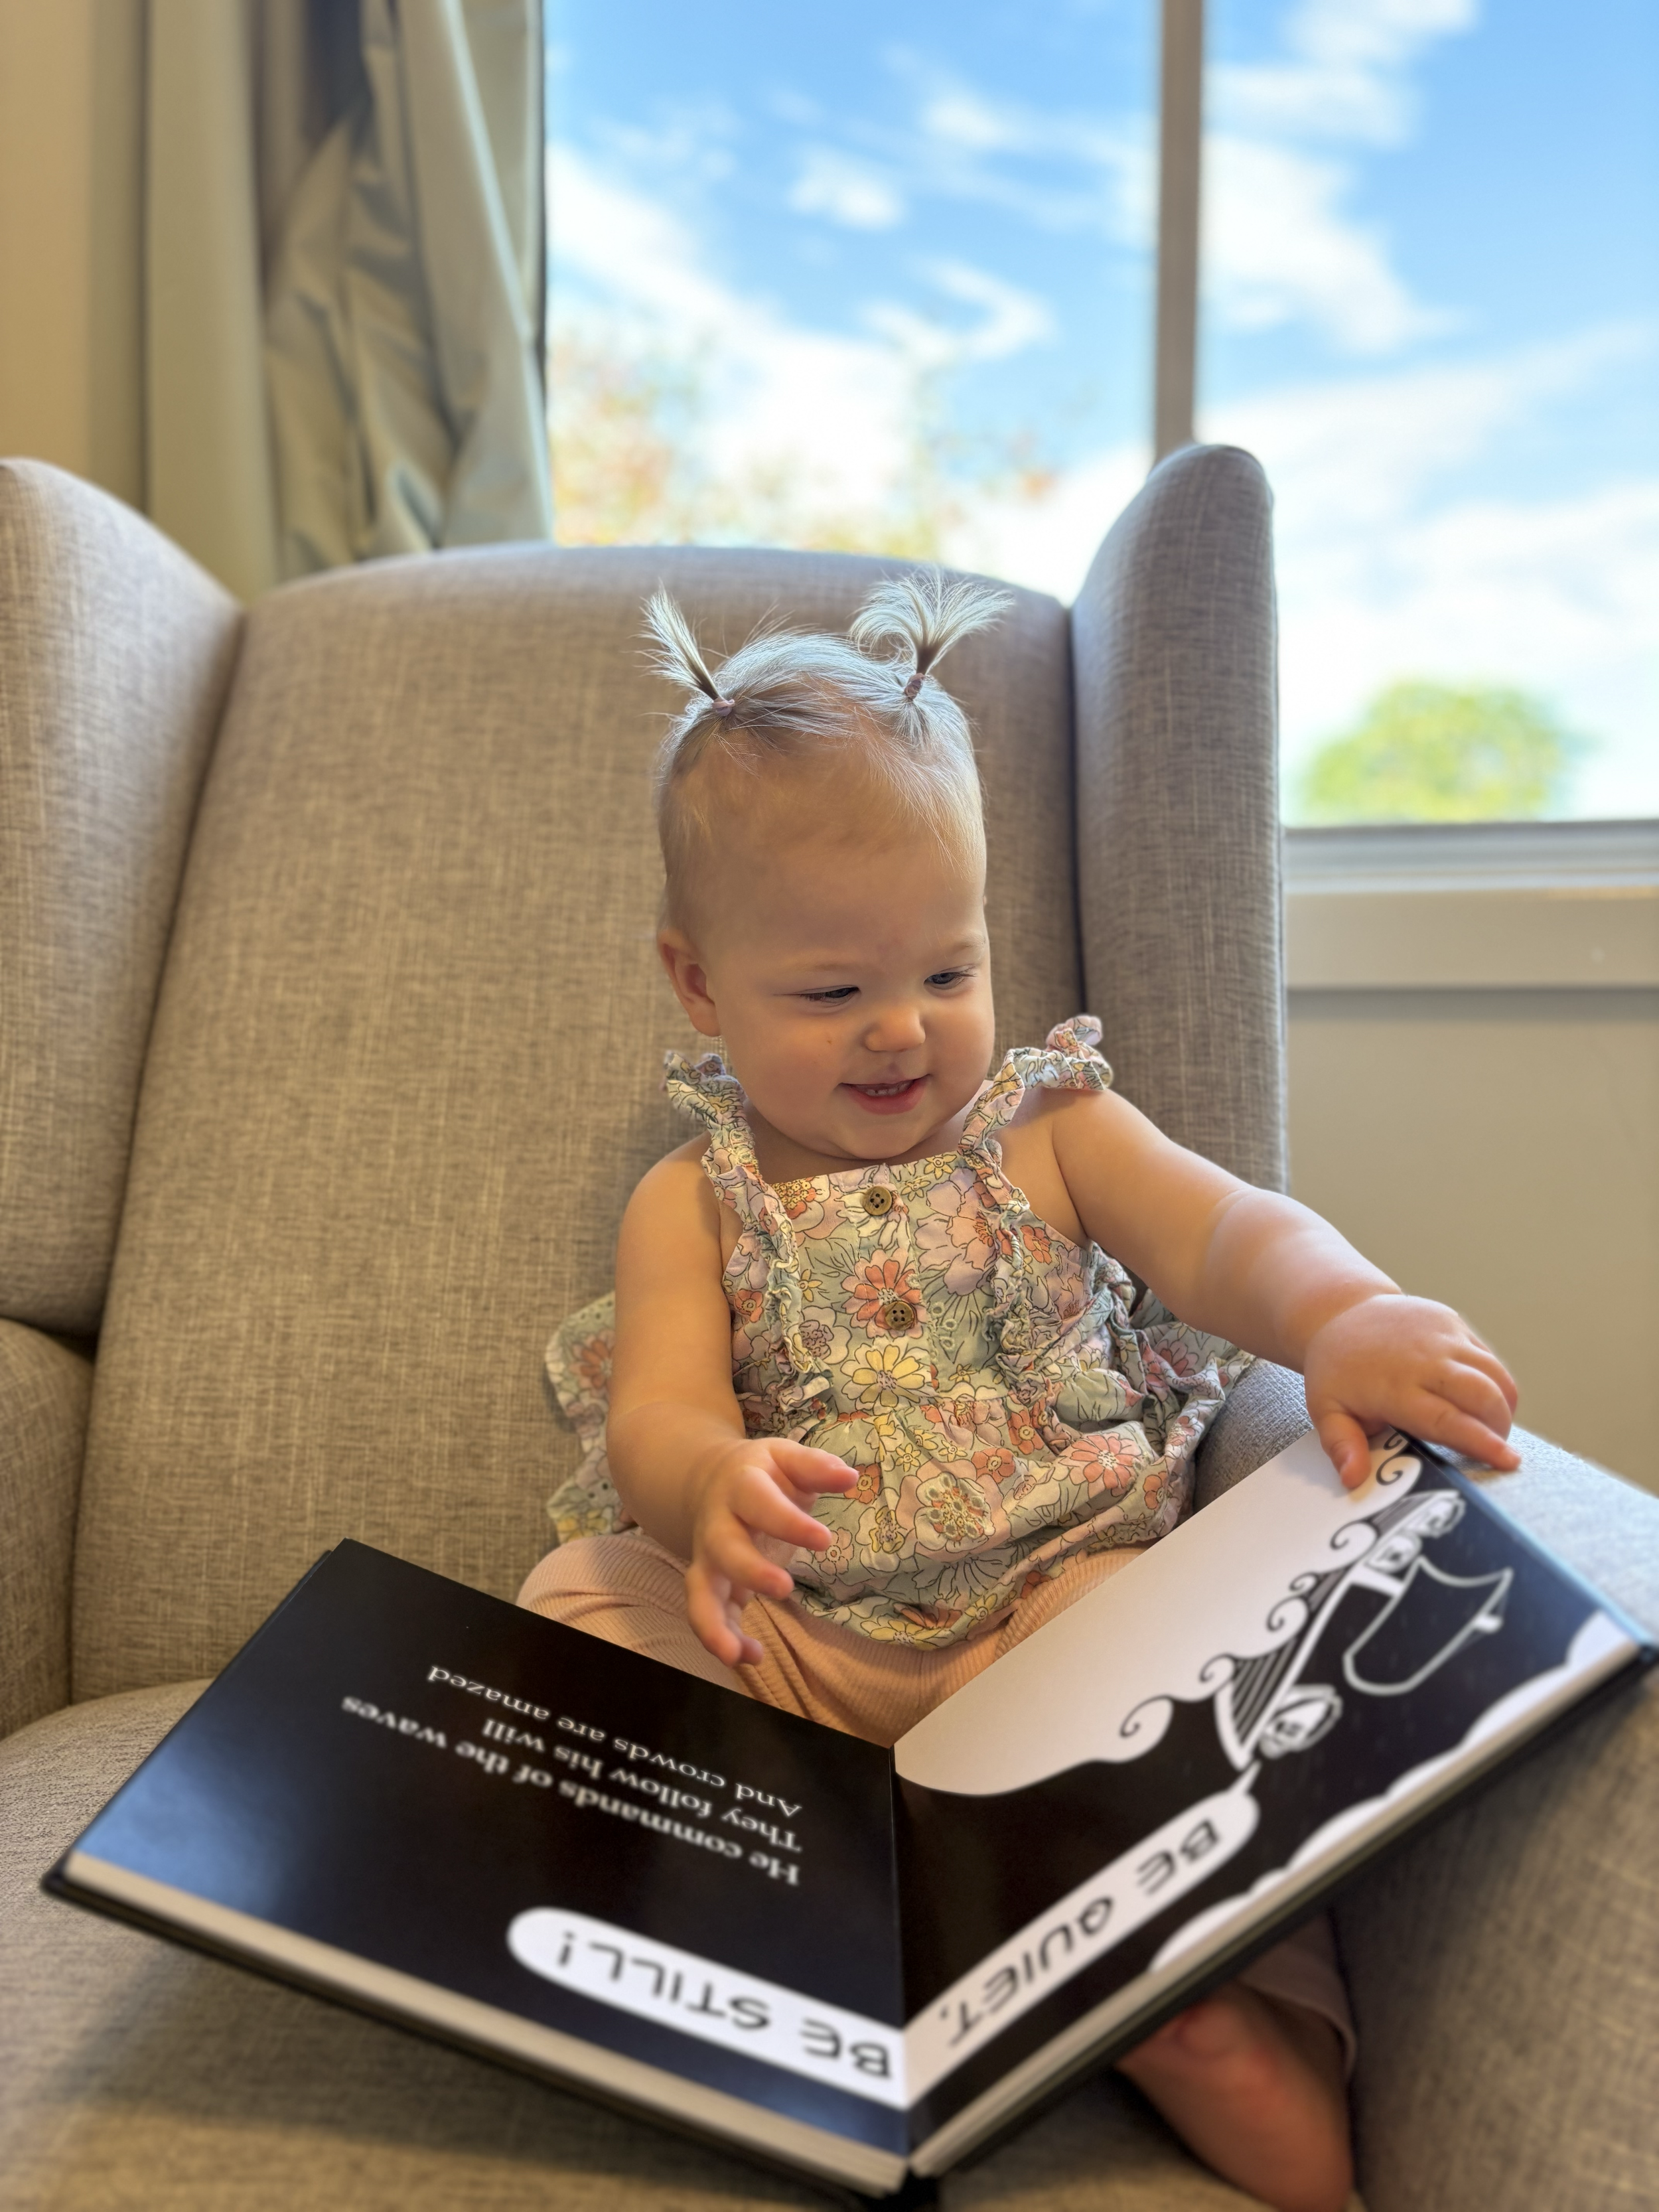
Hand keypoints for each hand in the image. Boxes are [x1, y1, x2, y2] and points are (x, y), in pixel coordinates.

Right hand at [684, 1439, 857, 1666]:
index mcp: (741, 1486)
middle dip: (749, 1571)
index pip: (759, 1502)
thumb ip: (816, 1467)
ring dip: (713, 1624)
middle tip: (784, 1589)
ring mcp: (709, 1557)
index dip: (788, 1522)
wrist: (712, 1480)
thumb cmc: (764, 1473)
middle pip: (723, 1548)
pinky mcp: (711, 1584)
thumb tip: (850, 1477)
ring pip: (700, 1590)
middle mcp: (717, 1524)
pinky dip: (722, 1638)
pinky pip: (708, 1613)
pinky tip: (751, 1657)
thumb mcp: (786, 1459)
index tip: (825, 1541)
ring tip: (738, 1654)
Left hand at [1303, 1293, 1518, 1488]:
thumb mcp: (1325, 1410)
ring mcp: (1442, 1335)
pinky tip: (1483, 1402)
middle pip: (1482, 1394)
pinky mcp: (1453, 1323)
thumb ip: (1342, 1445)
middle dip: (1499, 1426)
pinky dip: (1497, 1383)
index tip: (1507, 1460)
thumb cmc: (1336, 1369)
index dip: (1480, 1441)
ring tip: (1492, 1429)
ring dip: (1503, 1406)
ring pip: (1494, 1373)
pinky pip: (1488, 1357)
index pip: (1446, 1418)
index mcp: (1393, 1386)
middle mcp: (1423, 1357)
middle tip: (1496, 1451)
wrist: (1340, 1312)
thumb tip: (1353, 1478)